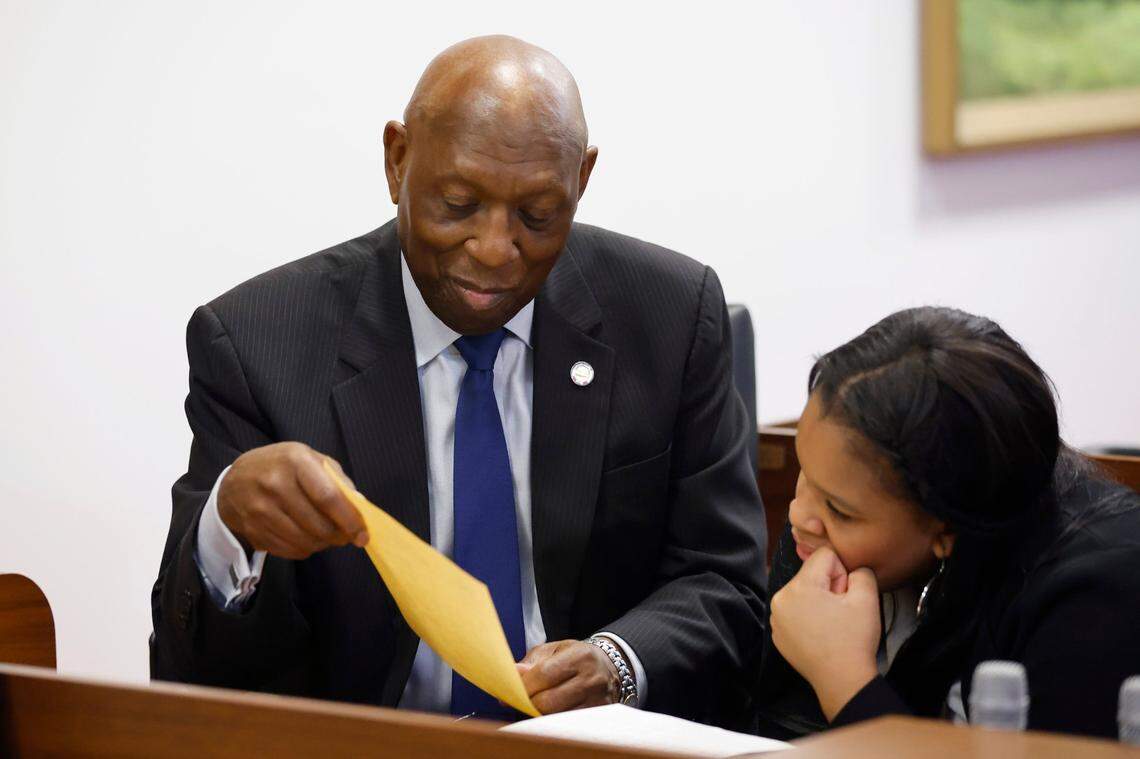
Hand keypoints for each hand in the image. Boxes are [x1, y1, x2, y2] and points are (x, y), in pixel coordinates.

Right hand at [218, 442, 367, 559]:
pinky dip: (305, 549)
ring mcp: (261, 510)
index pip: (328, 497)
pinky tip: (307, 538)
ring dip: (323, 545)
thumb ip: (336, 479)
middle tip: (347, 537)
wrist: (235, 481)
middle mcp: (275, 485)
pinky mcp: (253, 530)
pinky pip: (289, 551)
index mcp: (295, 461)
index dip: (349, 519)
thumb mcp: (309, 458)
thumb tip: (359, 505)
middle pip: (318, 525)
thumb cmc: (281, 467)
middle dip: (339, 536)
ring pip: (305, 542)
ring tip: (328, 536)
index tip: (362, 534)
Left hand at [516, 640, 621, 713]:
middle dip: (528, 703)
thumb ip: (532, 663)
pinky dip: (552, 723)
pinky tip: (547, 715)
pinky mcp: (597, 717)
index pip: (544, 675)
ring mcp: (597, 701)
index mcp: (580, 656)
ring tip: (532, 707)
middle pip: (549, 701)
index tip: (508, 693)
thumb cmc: (576, 657)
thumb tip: (513, 674)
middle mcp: (592, 679)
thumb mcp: (555, 650)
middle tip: (518, 702)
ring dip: (539, 715)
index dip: (523, 686)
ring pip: (556, 718)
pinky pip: (567, 726)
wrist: (609, 667)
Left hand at [769, 546, 880, 720]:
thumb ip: (861, 571)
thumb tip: (852, 568)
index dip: (842, 573)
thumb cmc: (854, 640)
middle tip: (840, 612)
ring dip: (818, 602)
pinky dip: (808, 617)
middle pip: (811, 574)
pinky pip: (795, 612)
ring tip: (831, 624)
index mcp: (799, 587)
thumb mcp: (867, 598)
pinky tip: (821, 634)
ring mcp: (776, 618)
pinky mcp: (778, 633)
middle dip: (829, 587)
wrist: (842, 681)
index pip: (824, 557)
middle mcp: (780, 599)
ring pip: (803, 593)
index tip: (845, 595)